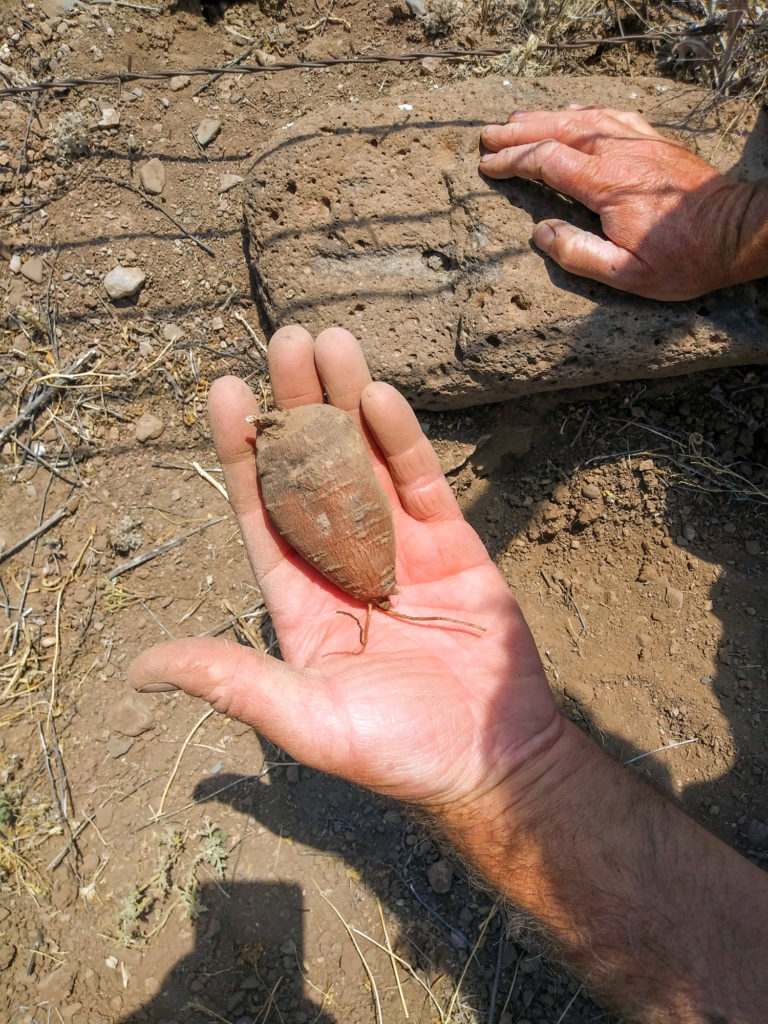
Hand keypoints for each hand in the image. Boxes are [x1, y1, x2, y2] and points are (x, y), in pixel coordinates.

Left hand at [129, 326, 558, 813]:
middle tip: (284, 341)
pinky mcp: (449, 545)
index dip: (244, 453)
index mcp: (300, 598)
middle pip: (313, 469)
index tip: (227, 392)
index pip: (262, 511)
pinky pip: (420, 483)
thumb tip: (141, 670)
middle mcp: (342, 562)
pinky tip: (380, 395)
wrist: (490, 761)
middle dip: (297, 407)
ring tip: (330, 342)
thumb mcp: (304, 719)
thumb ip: (232, 682)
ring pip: (366, 462)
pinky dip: (401, 441)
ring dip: (347, 403)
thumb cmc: (396, 751)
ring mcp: (399, 549)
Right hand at [480, 105, 763, 299]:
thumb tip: (541, 232)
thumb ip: (577, 254)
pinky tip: (572, 113)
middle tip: (488, 135)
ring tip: (517, 119)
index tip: (488, 166)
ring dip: (546, 116)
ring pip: (583, 117)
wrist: (736, 233)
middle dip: (519, 131)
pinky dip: (584, 111)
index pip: (546, 162)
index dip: (513, 162)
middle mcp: (620, 153)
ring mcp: (639, 142)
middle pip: (559, 130)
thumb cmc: (684, 259)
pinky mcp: (655, 141)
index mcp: (606, 184)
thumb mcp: (625, 274)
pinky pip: (612, 115)